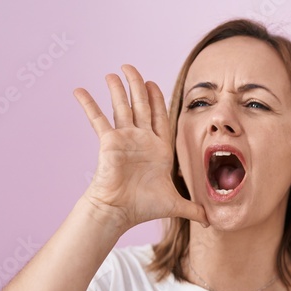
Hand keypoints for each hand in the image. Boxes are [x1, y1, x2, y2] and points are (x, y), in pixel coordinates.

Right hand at [74, 65, 206, 231]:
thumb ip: (194, 209)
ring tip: (112, 73)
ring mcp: (125, 138)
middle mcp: (142, 139)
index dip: (156, 100)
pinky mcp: (109, 141)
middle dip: (137, 85)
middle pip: (141, 105)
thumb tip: (211, 222)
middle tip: (130, 67)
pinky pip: (98, 119)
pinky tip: (79, 90)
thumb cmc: (144, 207)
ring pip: (122, 107)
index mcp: (159, 148)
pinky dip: (89, 104)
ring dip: (117, 89)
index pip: (159, 117)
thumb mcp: (176, 205)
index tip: (153, 83)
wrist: (121, 211)